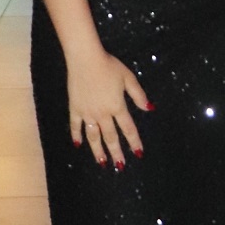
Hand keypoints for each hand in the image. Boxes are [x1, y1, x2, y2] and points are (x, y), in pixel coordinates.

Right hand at [67, 47, 150, 166]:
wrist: (85, 59)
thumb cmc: (109, 66)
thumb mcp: (128, 78)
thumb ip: (138, 95)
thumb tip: (149, 108)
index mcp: (117, 106)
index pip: (128, 128)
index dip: (134, 141)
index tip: (138, 153)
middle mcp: (103, 113)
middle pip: (111, 137)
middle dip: (116, 152)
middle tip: (120, 166)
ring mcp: (87, 112)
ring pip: (93, 136)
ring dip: (98, 150)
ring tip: (102, 162)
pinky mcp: (75, 108)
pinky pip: (75, 125)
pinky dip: (76, 135)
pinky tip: (78, 144)